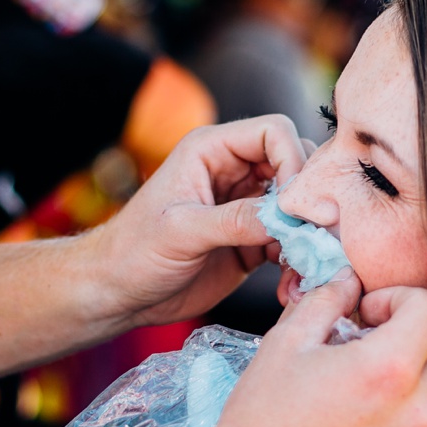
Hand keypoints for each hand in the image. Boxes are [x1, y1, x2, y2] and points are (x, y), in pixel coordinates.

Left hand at [88, 116, 308, 327]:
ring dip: (306, 235)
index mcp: (211, 151)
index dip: (293, 160)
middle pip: (296, 166)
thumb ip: (233, 221)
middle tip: (308, 236)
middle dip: (307, 200)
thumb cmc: (134, 252)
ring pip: (298, 206)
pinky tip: (287, 285)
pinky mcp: (252, 241)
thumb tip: (286, 218)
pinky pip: (290, 241)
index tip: (294, 203)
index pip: (274, 132)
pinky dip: (297, 261)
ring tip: (298, 268)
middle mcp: (233, 172)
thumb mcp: (181, 232)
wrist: (118, 294)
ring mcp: (245, 207)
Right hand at [195, 272, 426, 426]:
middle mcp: (418, 415)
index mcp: (389, 370)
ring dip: (409, 388)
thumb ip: (327, 300)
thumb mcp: (285, 344)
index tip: (368, 315)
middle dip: (420, 338)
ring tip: (354, 398)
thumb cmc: (258, 424)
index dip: (400, 299)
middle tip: (372, 346)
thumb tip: (349, 281)